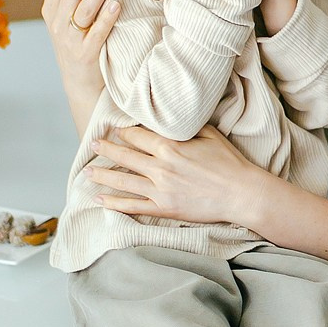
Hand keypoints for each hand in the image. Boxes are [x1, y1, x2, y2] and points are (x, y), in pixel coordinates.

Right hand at [42, 0, 120, 128]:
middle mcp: (56, 22)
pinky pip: (96, 34)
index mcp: (50, 8)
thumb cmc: (75, 42)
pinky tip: (118, 3)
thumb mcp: (62, 14)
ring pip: (84, 8)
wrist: (80, 83)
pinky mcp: (85, 56)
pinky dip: (106, 18)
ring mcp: (69, 40)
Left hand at [90, 124, 269, 227]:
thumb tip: (170, 118)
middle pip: (125, 156)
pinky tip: (100, 199)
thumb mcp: (209, 134)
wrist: (241, 193)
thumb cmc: (229, 162)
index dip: (124, 132)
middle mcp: (160, 167)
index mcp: (170, 146)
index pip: (137, 136)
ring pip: (123, 181)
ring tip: (87, 172)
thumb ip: (185, 127)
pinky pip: (133, 206)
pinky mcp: (164, 208)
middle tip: (93, 145)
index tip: (114, 130)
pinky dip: (115, 203)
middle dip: (106, 149)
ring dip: (102, 176)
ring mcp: (160, 190)